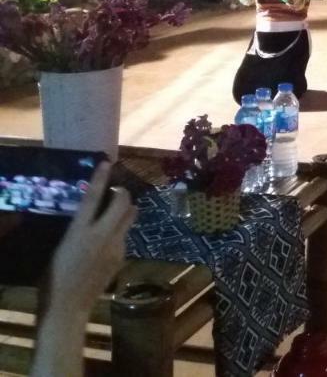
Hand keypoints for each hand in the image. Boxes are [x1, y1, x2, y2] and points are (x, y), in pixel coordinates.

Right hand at [46, 162, 135, 316]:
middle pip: (124, 203)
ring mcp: (115, 247)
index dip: (100, 178)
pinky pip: (125, 237)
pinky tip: (107, 244)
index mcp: (79, 232)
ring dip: (124, 211)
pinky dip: (120, 232)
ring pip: (129, 218)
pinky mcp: (122, 258)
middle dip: (122, 194)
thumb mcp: (60, 247)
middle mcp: (101, 236)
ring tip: (111, 216)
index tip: (107, 162)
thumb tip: (86, 214)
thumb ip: (76, 228)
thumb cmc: (53, 278)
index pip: (92, 198)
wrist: (68, 307)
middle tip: (113, 195)